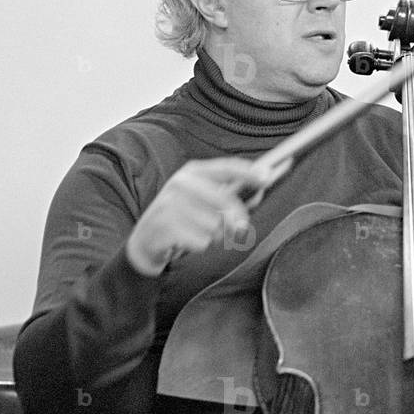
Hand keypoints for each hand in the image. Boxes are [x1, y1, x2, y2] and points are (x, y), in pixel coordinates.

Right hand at [125, 158, 264, 275]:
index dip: (248, 171)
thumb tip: (260, 193)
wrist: (145, 241)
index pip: (225, 168)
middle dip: (237, 218)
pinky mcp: (165, 226)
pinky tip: (186, 242)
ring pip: (215, 225)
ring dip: (215, 236)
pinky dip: (200, 246)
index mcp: (193, 172)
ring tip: (198, 232)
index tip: (267, 176)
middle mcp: (181, 183)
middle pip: (225, 200)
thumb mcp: (205, 202)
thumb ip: (232, 197)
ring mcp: (170, 203)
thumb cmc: (184, 218)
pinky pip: (202, 241)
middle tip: (240, 229)